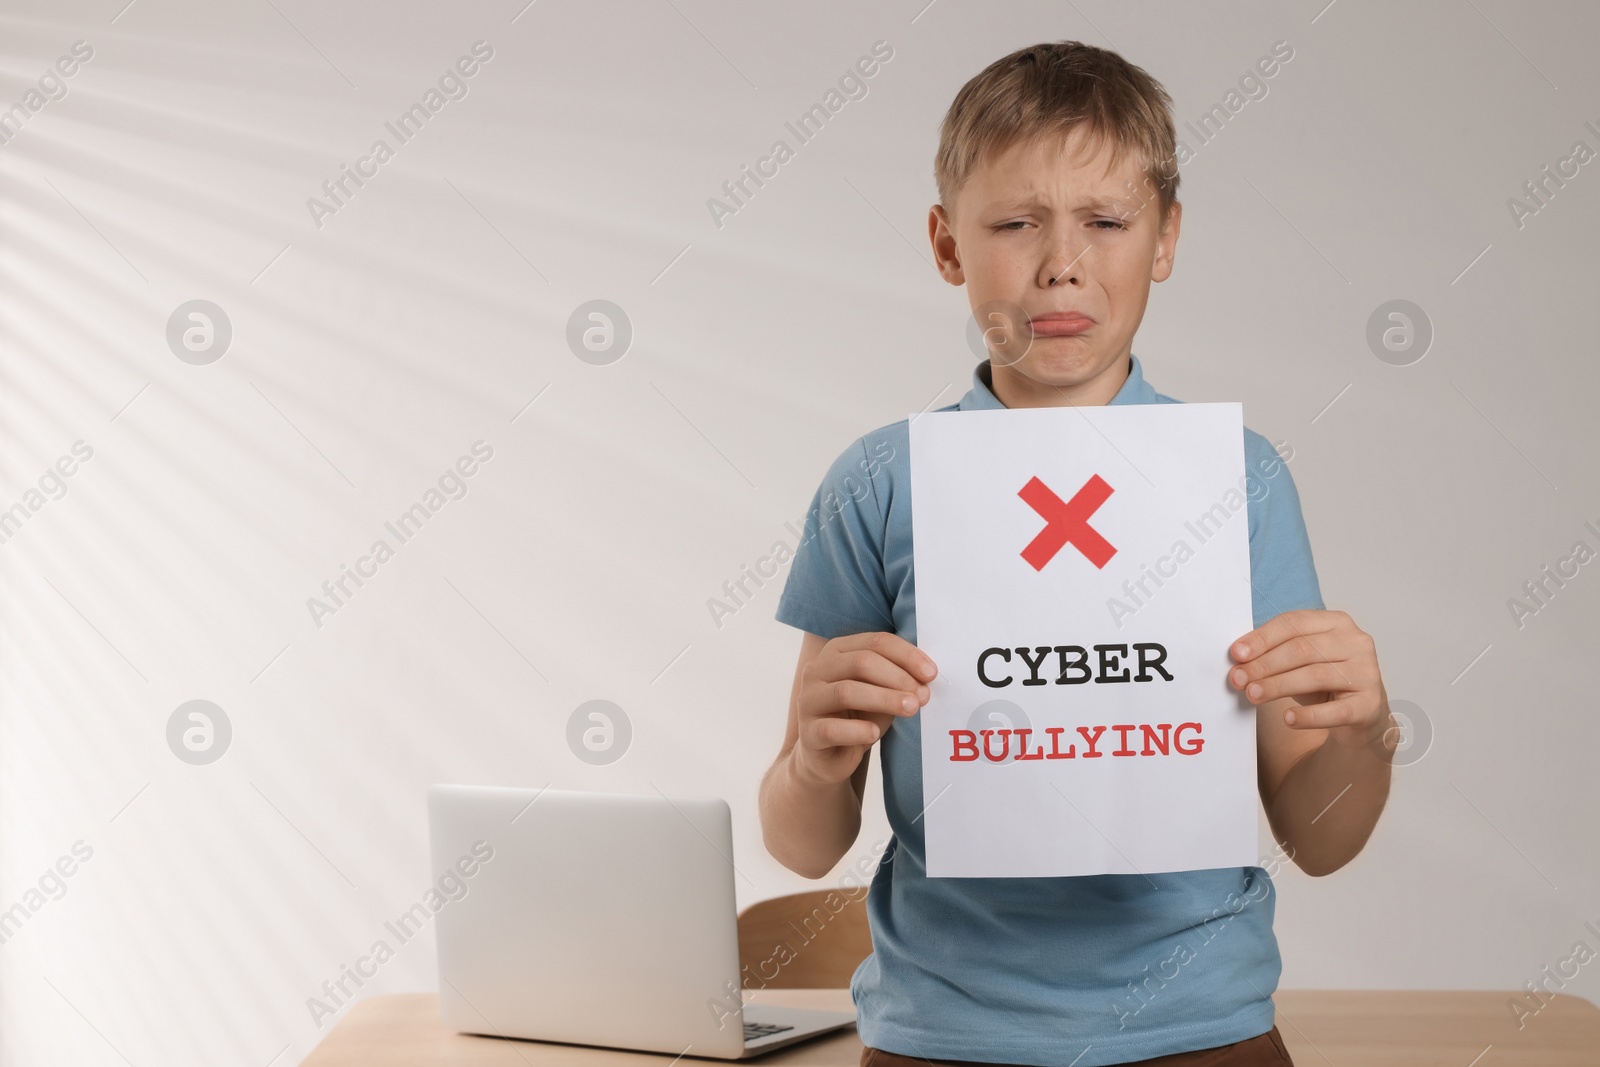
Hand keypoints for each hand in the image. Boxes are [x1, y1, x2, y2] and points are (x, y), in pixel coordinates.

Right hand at [792, 632, 935, 785]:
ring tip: (911, 709)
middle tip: (922, 695)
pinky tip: (875, 734)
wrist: (829, 756)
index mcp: (837, 652)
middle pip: (861, 662)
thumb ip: (899, 681)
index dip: (906, 655)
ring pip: (847, 692)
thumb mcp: (881, 692)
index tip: (931, 673)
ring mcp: (808, 700)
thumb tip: (926, 680)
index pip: (875, 642)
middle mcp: (817, 670)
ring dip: (885, 699)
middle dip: (897, 677)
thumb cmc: (858, 716)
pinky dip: (857, 730)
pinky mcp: (807, 733)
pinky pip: (832, 728)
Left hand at [1228, 609, 1393, 751]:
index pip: (1294, 623)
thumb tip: (1238, 660)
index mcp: (1336, 622)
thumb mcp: (1300, 659)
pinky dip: (1309, 716)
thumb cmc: (1324, 680)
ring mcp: (1366, 672)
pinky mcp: (1369, 704)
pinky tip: (1288, 719)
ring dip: (1278, 686)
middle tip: (1238, 678)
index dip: (1262, 638)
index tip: (1236, 654)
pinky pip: (1335, 711)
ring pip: (1314, 676)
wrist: (1360, 712)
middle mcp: (1356, 642)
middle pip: (1301, 649)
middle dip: (1264, 664)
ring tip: (1253, 694)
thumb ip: (1274, 652)